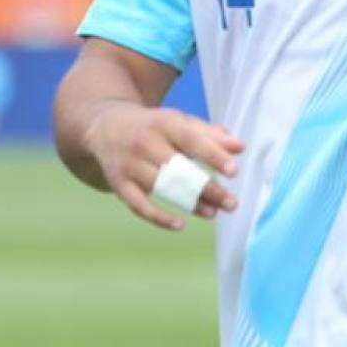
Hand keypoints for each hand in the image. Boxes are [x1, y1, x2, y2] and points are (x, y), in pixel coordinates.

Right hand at [84, 103, 242, 231]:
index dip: (213, 156)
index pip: (192, 140)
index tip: (233, 171)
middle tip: (232, 203)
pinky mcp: (119, 184)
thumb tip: (240, 148)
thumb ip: (210, 134)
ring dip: (189, 203)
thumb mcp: (180, 122)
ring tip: (213, 213)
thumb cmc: (155, 126)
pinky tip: (180, 224)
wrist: (106, 126)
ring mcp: (130, 164)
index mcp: (164, 123)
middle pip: (179, 169)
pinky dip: (159, 218)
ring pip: (163, 188)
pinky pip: (139, 205)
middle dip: (207, 188)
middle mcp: (145, 143)